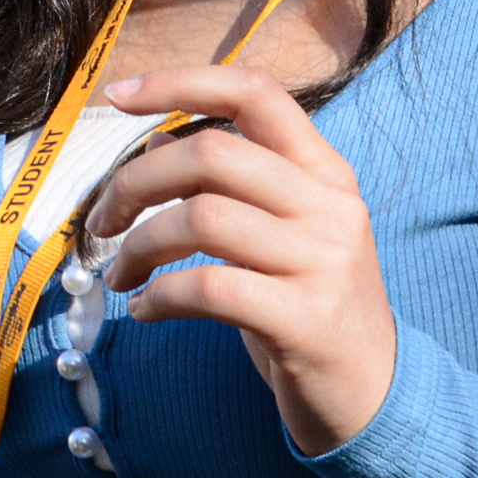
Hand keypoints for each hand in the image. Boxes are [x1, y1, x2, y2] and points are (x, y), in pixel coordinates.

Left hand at [92, 65, 395, 456]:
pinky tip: (144, 311)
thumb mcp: (279, 236)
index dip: (181, 83)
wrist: (374, 394)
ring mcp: (323, 261)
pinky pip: (207, 288)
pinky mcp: (304, 319)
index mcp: (325, 172)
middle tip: (103, 223)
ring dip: (139, 247)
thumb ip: (228, 186)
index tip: (118, 95)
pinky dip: (158, 297)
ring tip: (121, 276)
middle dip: (136, 183)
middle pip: (211, 155)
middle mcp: (330, 205)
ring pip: (201, 219)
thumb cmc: (310, 308)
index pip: (255, 94)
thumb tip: (158, 144)